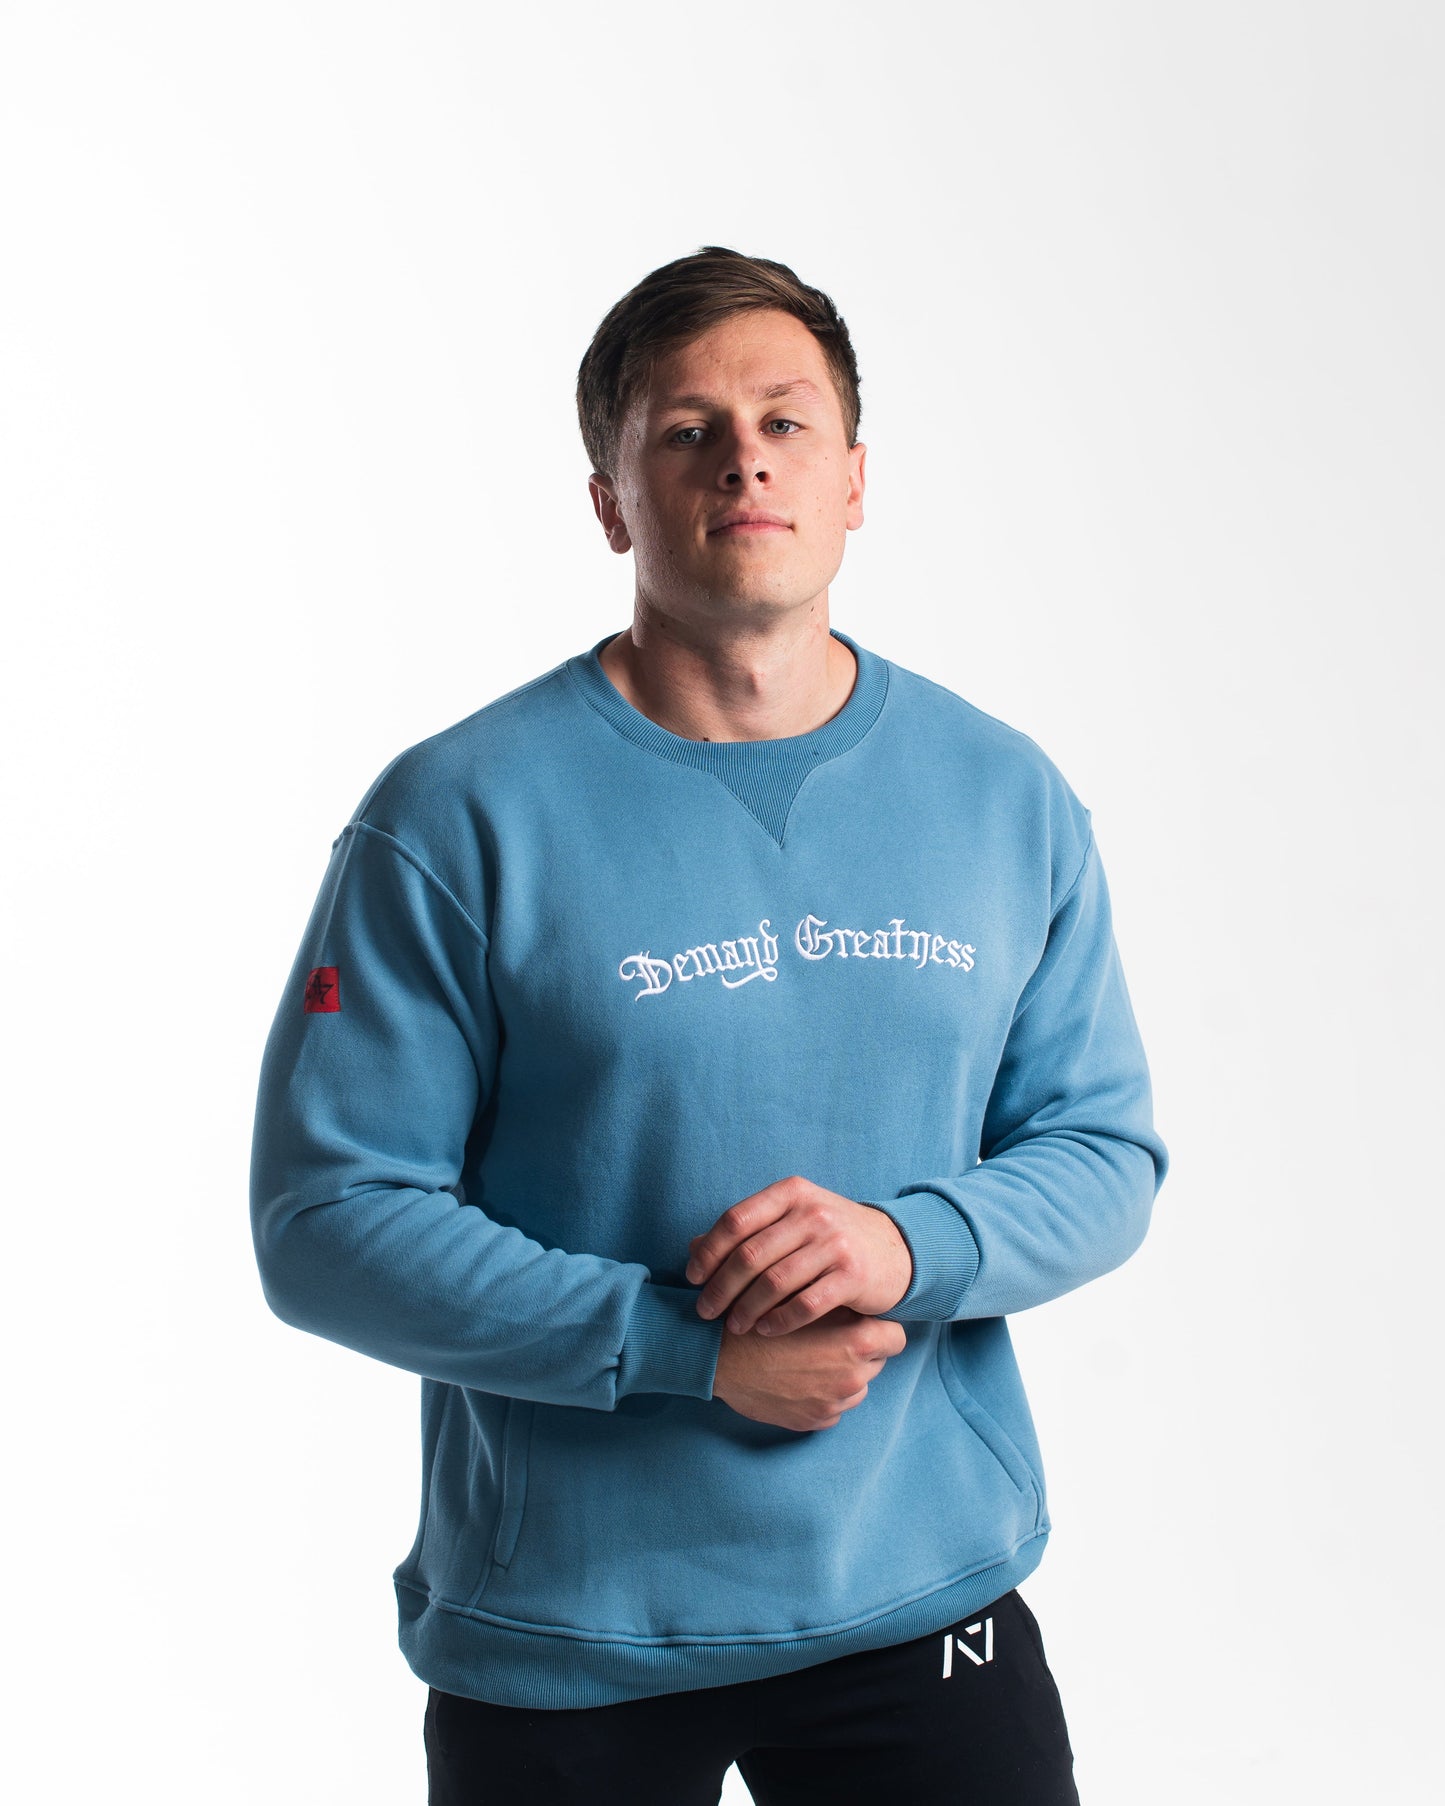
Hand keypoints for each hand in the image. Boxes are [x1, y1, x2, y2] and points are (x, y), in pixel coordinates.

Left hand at [685, 1175, 913, 1336]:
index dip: (709, 1251)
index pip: (736, 1220)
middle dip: (720, 1287)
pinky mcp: (853, 1275)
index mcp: (792, 1193)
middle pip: (750, 1254)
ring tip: (732, 1326)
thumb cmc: (830, 1236)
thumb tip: (692, 1248)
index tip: (693, 1277)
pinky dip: (779, 1321)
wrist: (895, 1249)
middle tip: (705, 1311)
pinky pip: (805, 1304)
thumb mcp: (791, 1220)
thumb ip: (747, 1231)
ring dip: (746, 1309)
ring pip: (774, 1282)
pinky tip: (765, 1330)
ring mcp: (835, 1243)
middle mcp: (813, 1213)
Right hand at [711, 1305, 908, 1432]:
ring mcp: (834, 1403)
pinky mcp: (814, 1422)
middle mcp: (853, 1376)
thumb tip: (858, 1293)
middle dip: (859, 1351)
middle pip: (876, 1363)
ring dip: (840, 1376)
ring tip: (809, 1359)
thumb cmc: (761, 1318)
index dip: (881, 1328)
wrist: (718, 1356)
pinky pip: (832, 1409)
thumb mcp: (803, 1295)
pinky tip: (797, 1380)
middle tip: (829, 1338)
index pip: (896, 1337)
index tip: (864, 1323)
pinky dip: (821, 1397)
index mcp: (856, 1341)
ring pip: (855, 1387)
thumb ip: (836, 1297)